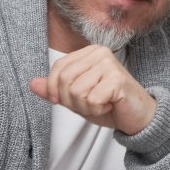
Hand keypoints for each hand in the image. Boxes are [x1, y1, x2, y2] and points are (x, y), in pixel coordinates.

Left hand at [28, 45, 156, 133]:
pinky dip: (97, 109)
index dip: (54, 90)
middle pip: (65, 80)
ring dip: (86, 107)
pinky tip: (109, 105)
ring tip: (101, 104)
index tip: (63, 101)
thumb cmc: (110, 104)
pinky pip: (92, 99)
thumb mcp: (76, 98)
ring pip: (77, 91)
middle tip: (89, 104)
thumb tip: (32, 83)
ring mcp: (109, 64)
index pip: (58, 68)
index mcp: (88, 52)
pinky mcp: (117, 79)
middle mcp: (99, 53)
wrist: (137, 116)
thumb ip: (55, 90)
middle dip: (72, 101)